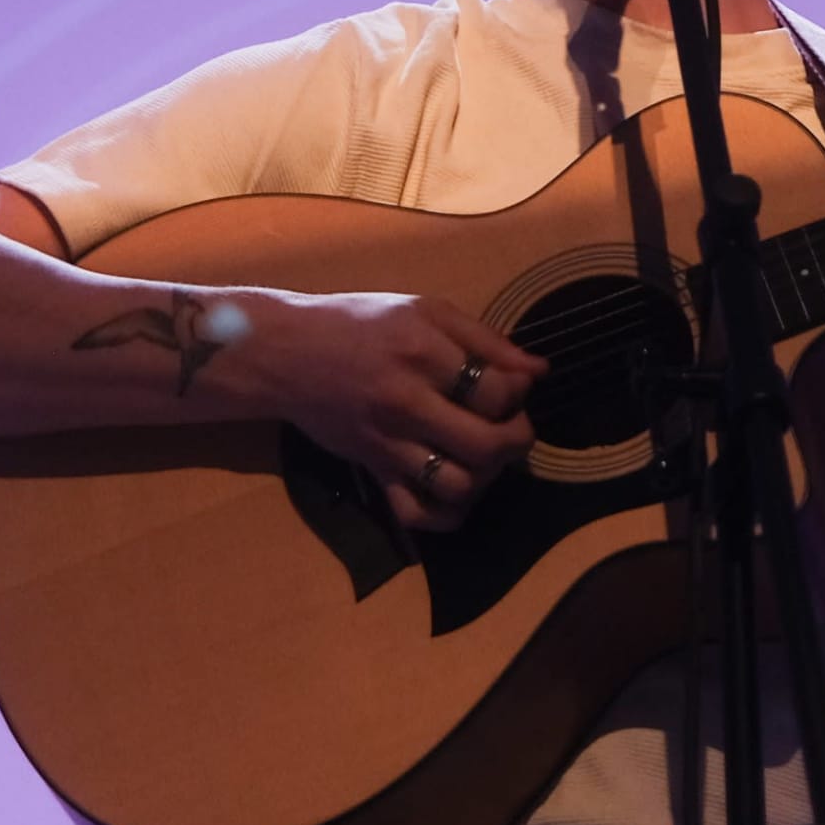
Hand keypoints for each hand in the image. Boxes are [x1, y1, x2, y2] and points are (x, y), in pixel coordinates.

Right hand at [232, 290, 545, 533]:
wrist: (286, 354)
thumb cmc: (361, 323)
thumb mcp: (424, 310)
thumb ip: (485, 339)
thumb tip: (539, 370)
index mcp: (422, 354)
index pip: (497, 392)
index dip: (520, 393)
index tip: (515, 386)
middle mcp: (406, 404)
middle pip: (486, 445)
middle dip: (517, 440)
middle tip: (512, 427)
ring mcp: (387, 444)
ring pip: (457, 486)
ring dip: (485, 477)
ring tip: (483, 455)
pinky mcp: (372, 472)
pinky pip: (418, 514)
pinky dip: (447, 513)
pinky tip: (456, 487)